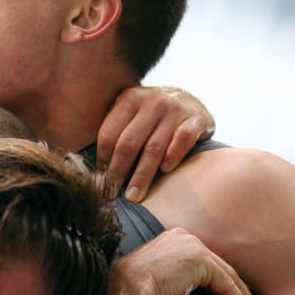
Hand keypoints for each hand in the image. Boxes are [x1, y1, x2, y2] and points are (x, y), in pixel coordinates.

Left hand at [97, 86, 214, 200]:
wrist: (189, 98)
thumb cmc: (152, 114)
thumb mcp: (131, 113)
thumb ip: (116, 131)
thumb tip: (97, 169)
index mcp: (130, 99)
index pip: (109, 134)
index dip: (102, 160)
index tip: (99, 180)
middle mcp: (152, 101)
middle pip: (129, 143)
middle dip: (118, 172)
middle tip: (111, 193)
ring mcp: (175, 109)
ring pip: (154, 147)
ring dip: (142, 175)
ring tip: (134, 195)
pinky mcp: (197, 119)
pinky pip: (183, 140)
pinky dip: (173, 156)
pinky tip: (165, 171)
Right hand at [113, 228, 265, 294]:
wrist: (129, 287)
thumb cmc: (137, 287)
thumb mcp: (160, 273)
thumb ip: (178, 273)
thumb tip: (189, 287)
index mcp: (176, 237)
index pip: (208, 261)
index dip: (224, 281)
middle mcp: (187, 237)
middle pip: (220, 267)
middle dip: (240, 290)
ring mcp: (194, 246)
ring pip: (228, 276)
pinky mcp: (201, 261)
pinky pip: (227, 285)